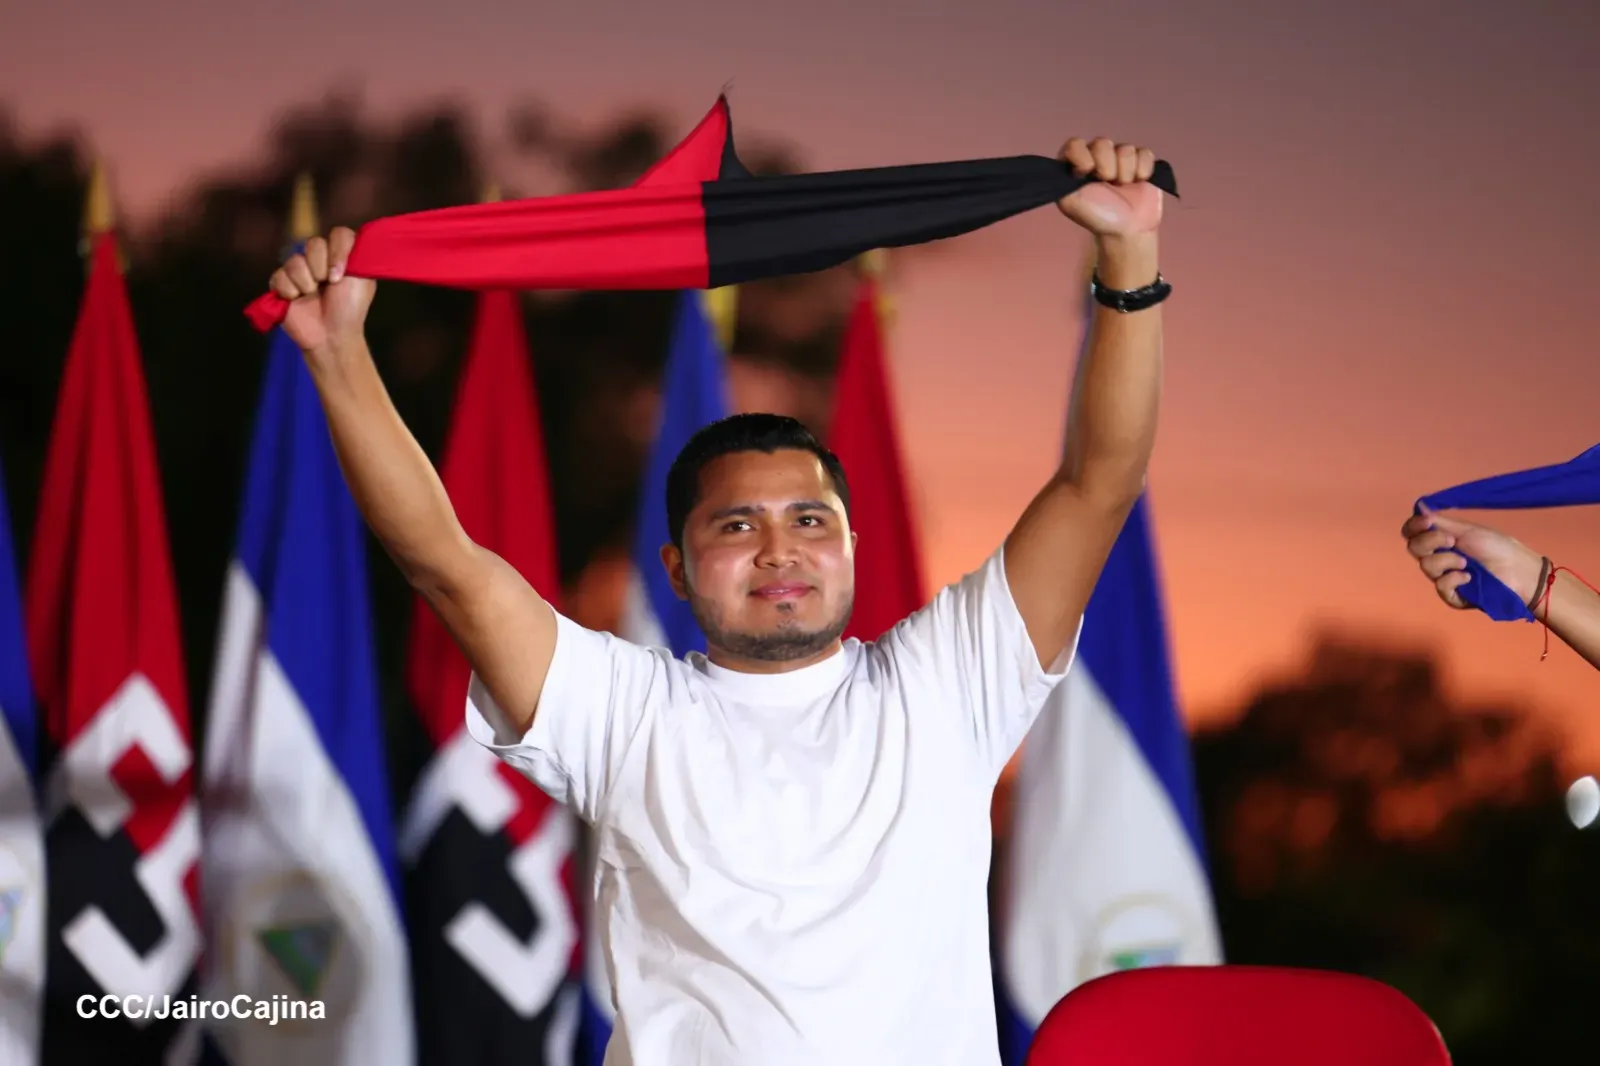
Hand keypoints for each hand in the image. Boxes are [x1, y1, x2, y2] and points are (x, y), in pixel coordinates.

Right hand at [267, 227, 374, 356]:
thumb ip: (360, 254)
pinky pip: (279, 276)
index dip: (338, 252)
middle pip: (313, 243)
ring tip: (311, 296)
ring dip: (306, 283)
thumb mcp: (363, 279)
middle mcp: (320, 258)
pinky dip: (290, 291)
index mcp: (341, 254)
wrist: (331, 334)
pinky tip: (297, 301)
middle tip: (327, 286)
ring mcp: (300, 269)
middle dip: (320, 268)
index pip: (339, 234)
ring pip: (294, 260)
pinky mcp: (281, 282)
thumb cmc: (350, 308)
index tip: (339, 276)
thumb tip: (359, 233)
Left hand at [1056, 138, 1162, 237]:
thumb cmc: (1097, 216)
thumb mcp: (1070, 201)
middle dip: (1106, 166)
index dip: (1082, 155)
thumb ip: (1062, 179)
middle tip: (1107, 184)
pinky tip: (1137, 182)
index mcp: (1075, 164)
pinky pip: (1145, 153)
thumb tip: (1065, 161)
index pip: (1075, 144)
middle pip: (1103, 143)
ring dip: (1125, 172)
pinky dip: (1143, 170)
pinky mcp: (1140, 161)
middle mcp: (1096, 156)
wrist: (1126, 229)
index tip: (1086, 172)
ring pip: (1125, 149)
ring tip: (1121, 187)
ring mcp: (1119, 157)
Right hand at [1401, 507, 1545, 609]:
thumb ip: (1441, 521)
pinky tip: (1469, 577)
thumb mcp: (1468, 530)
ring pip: (1426, 566)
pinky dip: (1453, 579)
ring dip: (1446, 560)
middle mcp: (1438, 557)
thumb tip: (1419, 506)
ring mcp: (1443, 577)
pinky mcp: (1452, 595)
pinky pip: (1440, 586)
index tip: (1427, 521)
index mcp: (1440, 540)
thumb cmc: (1497, 547)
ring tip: (1467, 563)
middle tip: (1452, 540)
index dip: (1413, 527)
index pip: (1412, 533)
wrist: (1519, 570)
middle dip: (1430, 541)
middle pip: (1414, 548)